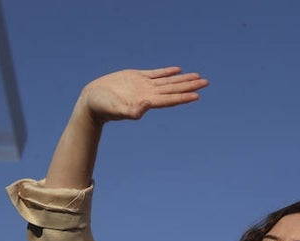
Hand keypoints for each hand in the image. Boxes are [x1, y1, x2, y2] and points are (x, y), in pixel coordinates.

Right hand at [76, 67, 207, 124]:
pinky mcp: (136, 77)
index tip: (197, 95)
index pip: (169, 100)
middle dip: (190, 86)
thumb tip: (145, 106)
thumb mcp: (116, 110)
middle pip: (173, 89)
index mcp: (146, 102)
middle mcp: (148, 94)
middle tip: (206, 82)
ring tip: (198, 77)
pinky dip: (167, 72)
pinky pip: (156, 74)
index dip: (183, 97)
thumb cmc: (102, 108)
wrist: (92, 100)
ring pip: (168, 81)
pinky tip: (177, 70)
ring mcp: (144, 85)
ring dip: (183, 79)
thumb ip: (131, 111)